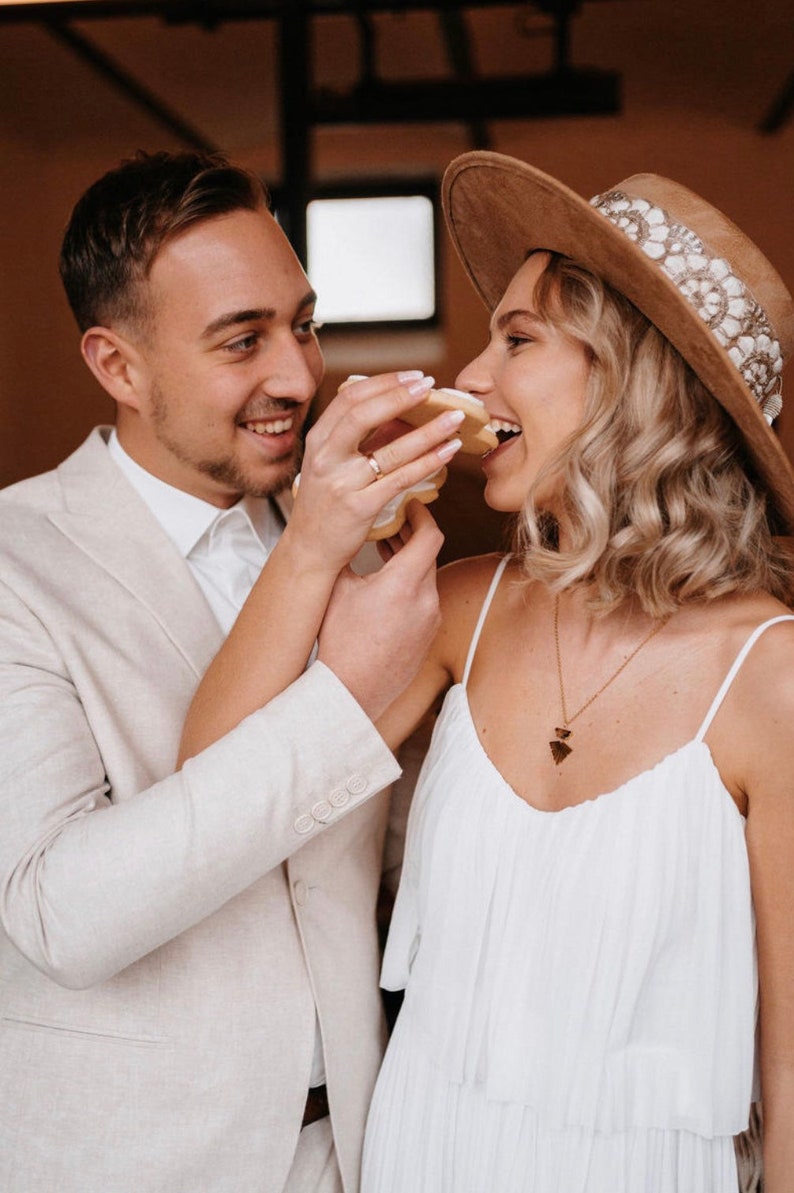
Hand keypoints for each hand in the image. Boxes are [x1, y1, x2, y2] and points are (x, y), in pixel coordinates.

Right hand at [284, 372, 462, 575]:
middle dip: (401, 396)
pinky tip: (447, 452)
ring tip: (454, 419)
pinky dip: (428, 462)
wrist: (309, 550)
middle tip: (431, 386)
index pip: (350, 398)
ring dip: (427, 431)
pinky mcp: (359, 507)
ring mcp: (342, 483)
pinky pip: (400, 479)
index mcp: (318, 440)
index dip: (384, 382)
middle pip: (363, 414)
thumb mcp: (332, 465)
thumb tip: (403, 413)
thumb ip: (360, 439)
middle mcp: (326, 458)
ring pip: (390, 449)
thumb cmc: (325, 505)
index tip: (414, 377)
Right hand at [317, 501, 443, 720]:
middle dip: (411, 538)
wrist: (352, 692)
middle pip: (428, 556)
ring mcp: (430, 621)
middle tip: (392, 526)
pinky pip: (425, 604)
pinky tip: (388, 592)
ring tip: (386, 555)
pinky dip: (411, 590)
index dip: (422, 515)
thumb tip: (342, 535)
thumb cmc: (341, 643)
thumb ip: (346, 556)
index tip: (411, 507)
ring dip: (410, 565)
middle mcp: (427, 600)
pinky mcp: (427, 639)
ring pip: (426, 580)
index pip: (430, 534)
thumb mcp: (337, 590)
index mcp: (406, 582)